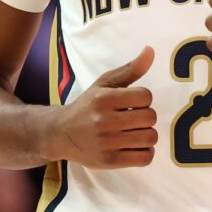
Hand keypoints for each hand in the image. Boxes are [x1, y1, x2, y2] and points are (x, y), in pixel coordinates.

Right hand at [44, 47, 157, 167]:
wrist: (60, 134)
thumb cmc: (88, 106)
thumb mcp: (104, 84)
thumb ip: (130, 69)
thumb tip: (151, 50)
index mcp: (104, 99)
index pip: (145, 96)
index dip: (142, 99)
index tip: (131, 103)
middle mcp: (104, 121)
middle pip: (150, 118)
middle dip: (145, 117)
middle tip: (132, 118)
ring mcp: (107, 143)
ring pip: (150, 138)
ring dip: (146, 134)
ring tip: (133, 132)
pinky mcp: (109, 161)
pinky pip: (145, 157)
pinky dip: (145, 152)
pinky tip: (133, 146)